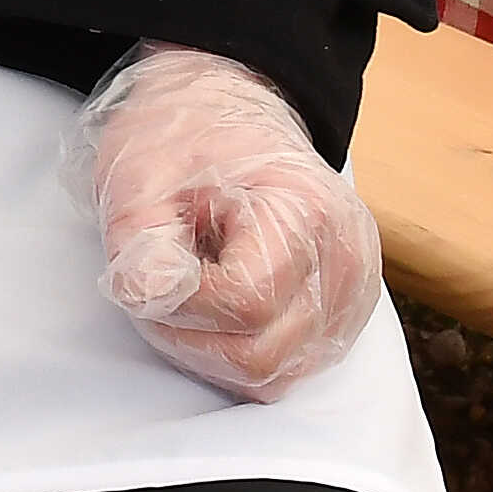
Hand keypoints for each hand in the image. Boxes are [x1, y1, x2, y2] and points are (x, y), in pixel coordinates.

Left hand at [77, 42, 384, 401]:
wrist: (228, 116)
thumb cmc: (184, 140)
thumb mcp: (139, 174)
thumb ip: (140, 240)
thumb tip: (149, 298)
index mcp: (307, 211)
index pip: (245, 302)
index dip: (180, 301)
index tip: (150, 263)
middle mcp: (347, 263)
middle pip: (261, 354)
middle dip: (187, 335)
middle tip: (154, 283)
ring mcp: (353, 298)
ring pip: (274, 375)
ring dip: (208, 350)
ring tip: (183, 289)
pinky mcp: (342, 320)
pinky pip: (286, 369)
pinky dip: (236, 351)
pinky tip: (213, 304)